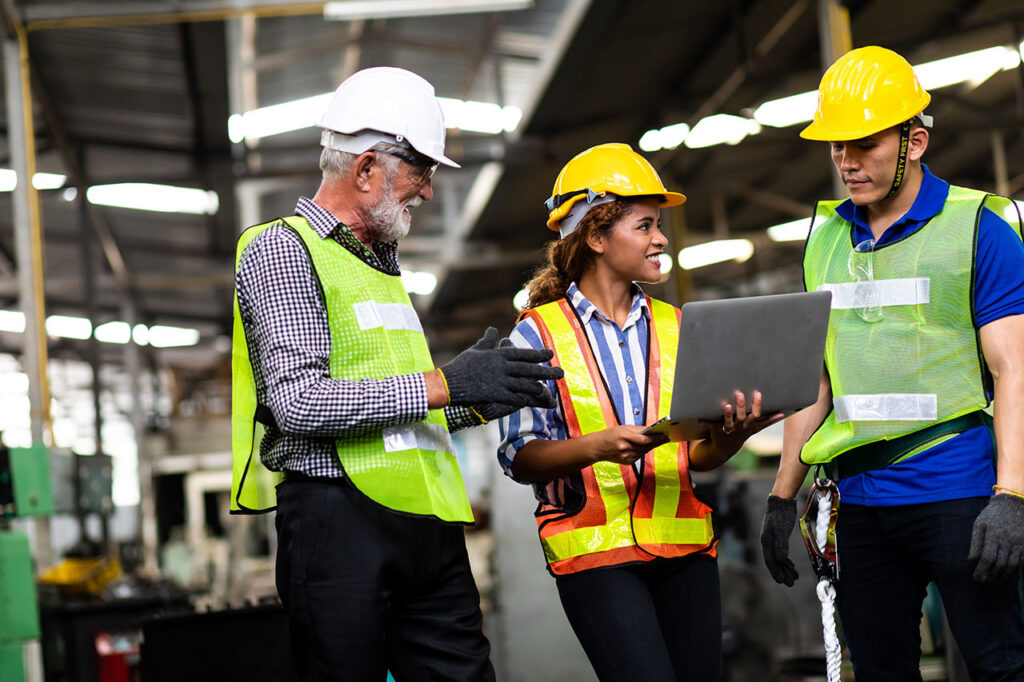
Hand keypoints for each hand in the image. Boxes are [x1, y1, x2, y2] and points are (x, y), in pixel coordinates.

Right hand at [441, 327, 562, 409]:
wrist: (449, 382)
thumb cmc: (462, 365)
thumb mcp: (476, 350)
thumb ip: (488, 340)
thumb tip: (493, 329)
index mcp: (499, 354)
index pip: (523, 353)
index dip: (538, 354)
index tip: (550, 354)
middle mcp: (502, 366)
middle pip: (529, 369)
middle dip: (546, 371)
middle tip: (561, 373)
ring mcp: (500, 381)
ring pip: (525, 384)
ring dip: (539, 387)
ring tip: (550, 391)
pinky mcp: (495, 394)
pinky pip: (514, 397)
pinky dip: (523, 399)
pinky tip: (531, 402)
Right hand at [588, 425, 667, 465]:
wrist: (597, 447)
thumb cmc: (609, 435)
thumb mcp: (623, 428)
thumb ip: (638, 430)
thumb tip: (651, 429)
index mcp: (623, 436)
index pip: (644, 439)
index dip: (655, 438)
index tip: (664, 435)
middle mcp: (624, 448)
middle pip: (646, 446)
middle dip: (656, 442)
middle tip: (665, 437)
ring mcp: (626, 456)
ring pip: (644, 452)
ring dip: (651, 447)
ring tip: (658, 441)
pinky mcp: (627, 462)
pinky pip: (639, 456)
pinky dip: (643, 451)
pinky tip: (644, 447)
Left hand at [702, 390, 783, 447]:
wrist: (726, 448)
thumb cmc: (742, 432)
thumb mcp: (756, 428)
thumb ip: (768, 420)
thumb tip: (782, 413)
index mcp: (750, 424)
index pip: (756, 414)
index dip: (757, 405)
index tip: (758, 393)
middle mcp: (740, 427)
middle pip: (742, 417)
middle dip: (741, 406)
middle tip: (739, 394)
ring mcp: (729, 430)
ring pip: (729, 423)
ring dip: (727, 415)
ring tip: (726, 406)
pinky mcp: (717, 431)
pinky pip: (711, 426)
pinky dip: (706, 422)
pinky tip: (700, 418)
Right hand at [760, 494, 798, 585]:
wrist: (782, 501)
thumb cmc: (781, 515)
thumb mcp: (781, 530)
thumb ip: (781, 545)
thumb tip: (780, 560)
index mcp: (766, 541)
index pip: (770, 561)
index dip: (776, 572)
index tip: (783, 582)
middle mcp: (768, 542)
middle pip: (774, 561)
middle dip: (782, 573)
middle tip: (791, 583)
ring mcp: (773, 539)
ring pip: (778, 558)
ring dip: (786, 568)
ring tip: (795, 577)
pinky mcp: (779, 536)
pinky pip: (781, 552)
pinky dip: (786, 560)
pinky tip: (791, 565)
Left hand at [968, 492, 1023, 582]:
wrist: (1015, 504)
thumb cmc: (993, 514)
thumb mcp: (980, 524)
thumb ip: (976, 542)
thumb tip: (972, 560)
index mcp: (993, 534)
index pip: (987, 558)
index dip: (982, 571)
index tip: (977, 578)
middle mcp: (1008, 540)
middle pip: (1000, 564)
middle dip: (992, 576)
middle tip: (984, 582)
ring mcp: (1019, 544)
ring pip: (1013, 566)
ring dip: (1003, 577)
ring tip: (995, 581)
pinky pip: (1023, 563)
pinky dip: (1017, 572)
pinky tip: (1009, 576)